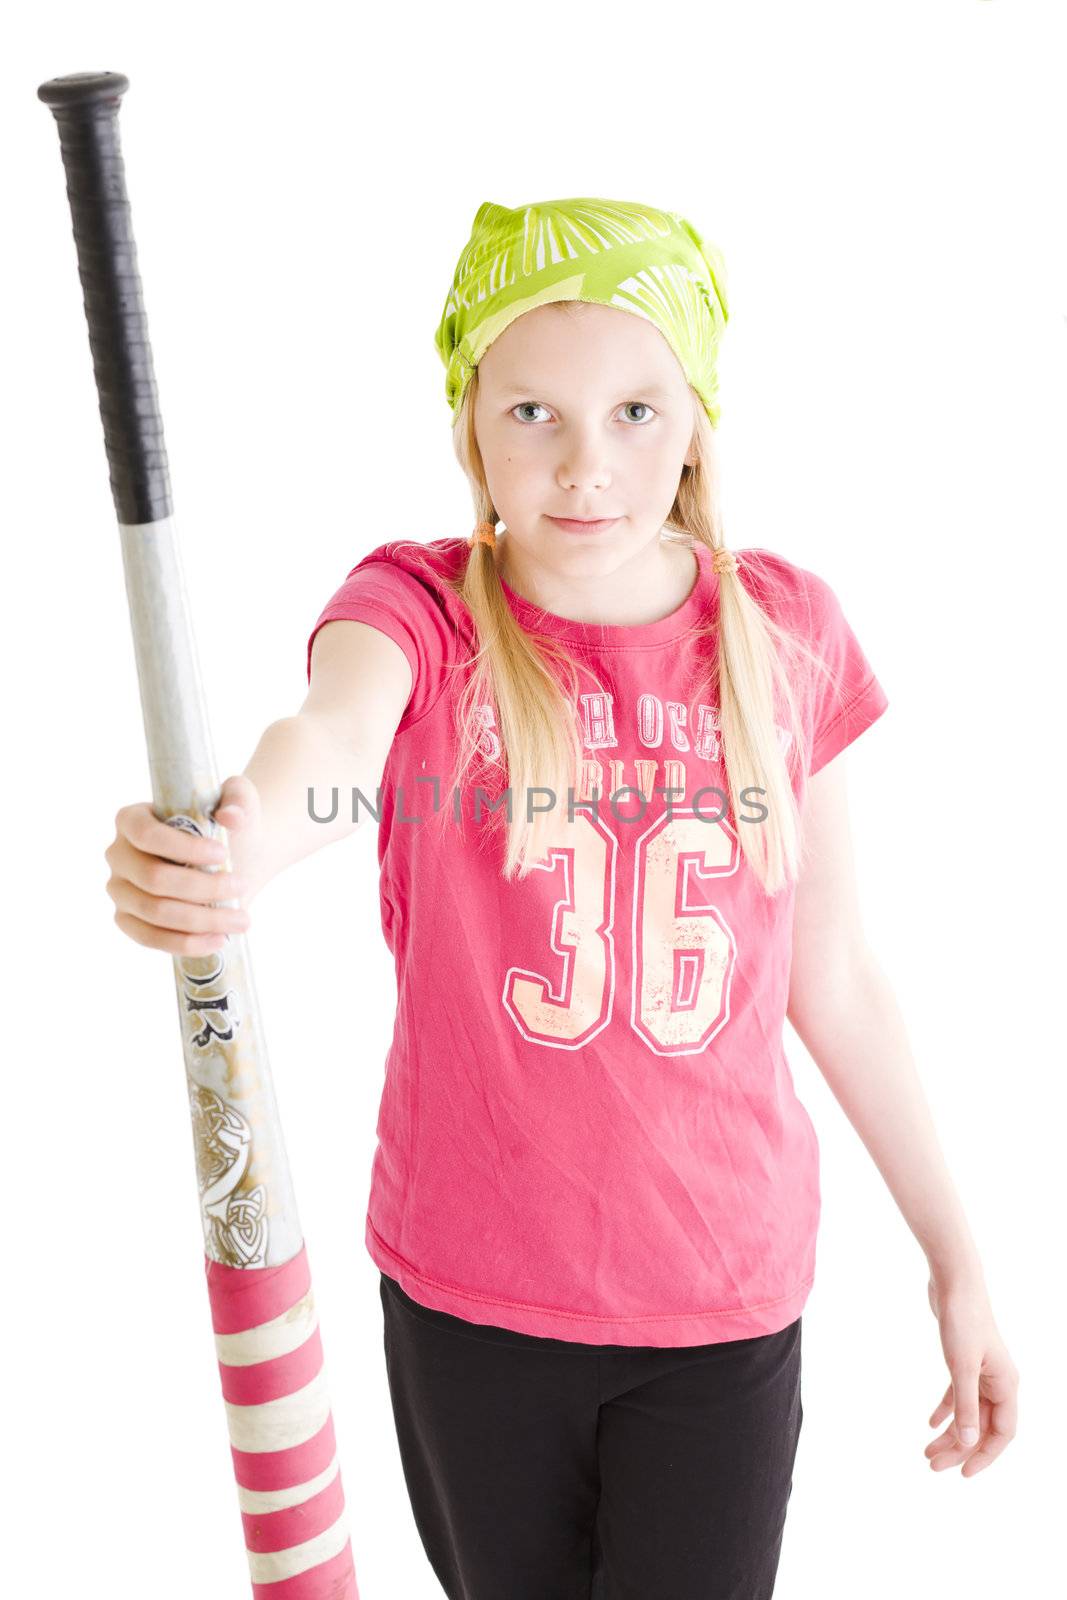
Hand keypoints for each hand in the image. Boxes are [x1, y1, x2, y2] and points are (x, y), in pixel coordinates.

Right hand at [105, 773, 261, 954]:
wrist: (231, 857)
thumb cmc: (225, 826)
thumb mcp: (237, 801)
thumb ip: (238, 799)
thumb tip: (230, 817)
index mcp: (131, 819)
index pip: (147, 835)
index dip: (183, 848)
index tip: (223, 854)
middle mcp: (118, 855)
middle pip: (153, 879)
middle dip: (202, 887)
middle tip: (241, 886)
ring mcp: (119, 891)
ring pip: (155, 912)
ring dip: (202, 920)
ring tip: (241, 919)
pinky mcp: (128, 920)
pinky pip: (150, 938)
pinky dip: (186, 943)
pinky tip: (218, 940)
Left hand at [924, 1275, 1018, 1476]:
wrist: (954, 1282)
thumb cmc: (963, 1320)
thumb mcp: (962, 1367)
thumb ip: (965, 1405)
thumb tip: (967, 1442)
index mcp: (1006, 1385)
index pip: (1002, 1433)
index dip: (985, 1456)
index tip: (963, 1473)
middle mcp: (998, 1381)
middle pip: (981, 1426)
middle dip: (959, 1448)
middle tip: (932, 1465)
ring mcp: (982, 1371)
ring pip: (967, 1412)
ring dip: (949, 1433)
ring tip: (926, 1452)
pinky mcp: (964, 1360)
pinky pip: (957, 1394)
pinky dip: (945, 1409)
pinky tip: (930, 1423)